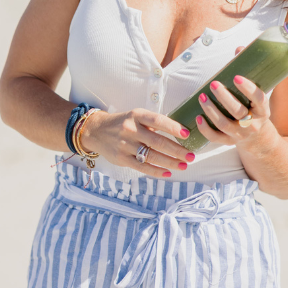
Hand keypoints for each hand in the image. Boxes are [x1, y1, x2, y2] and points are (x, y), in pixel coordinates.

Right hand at [82, 107, 196, 176]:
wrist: (96, 131)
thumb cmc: (122, 123)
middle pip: (158, 141)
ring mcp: (126, 145)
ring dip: (171, 162)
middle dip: (177, 150)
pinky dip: (157, 171)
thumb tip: (178, 132)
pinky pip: (143, 168)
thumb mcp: (135, 116)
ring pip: (152, 156)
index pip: (157, 120)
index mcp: (136, 115)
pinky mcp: (122, 159)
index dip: (173, 127)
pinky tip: (168, 172)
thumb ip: (152, 123)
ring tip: (184, 165)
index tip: (186, 134)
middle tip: (191, 155)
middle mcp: (131, 129)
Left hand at [193, 74, 274, 149]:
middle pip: (238, 112)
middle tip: (214, 84)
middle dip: (225, 98)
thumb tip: (239, 49)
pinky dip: (206, 129)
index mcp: (262, 110)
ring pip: (225, 124)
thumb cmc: (254, 109)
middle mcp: (253, 124)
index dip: (248, 89)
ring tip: (201, 96)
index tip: (236, 77)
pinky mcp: (229, 142)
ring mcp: (241, 135)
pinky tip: (198, 117)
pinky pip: (216, 138)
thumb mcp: (257, 94)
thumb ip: (249, 72)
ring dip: (211, 110)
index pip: (259, 99)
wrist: (260, 139)